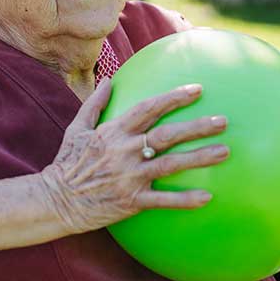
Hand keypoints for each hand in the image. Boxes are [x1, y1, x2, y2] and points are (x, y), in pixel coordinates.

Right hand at [40, 79, 228, 234]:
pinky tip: (207, 197)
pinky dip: (185, 199)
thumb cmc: (67, 163)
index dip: (174, 97)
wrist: (55, 200)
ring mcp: (130, 176)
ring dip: (199, 157)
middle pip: (167, 135)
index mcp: (115, 131)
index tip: (198, 90)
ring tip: (224, 151)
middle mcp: (125, 151)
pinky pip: (163, 200)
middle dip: (197, 126)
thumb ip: (95, 103)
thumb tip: (108, 79)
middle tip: (222, 121)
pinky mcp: (131, 201)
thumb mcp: (76, 128)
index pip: (150, 108)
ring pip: (171, 164)